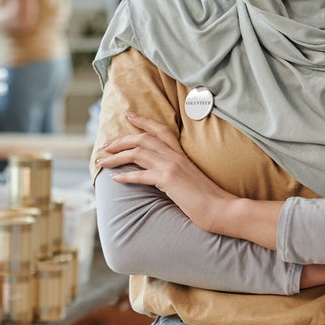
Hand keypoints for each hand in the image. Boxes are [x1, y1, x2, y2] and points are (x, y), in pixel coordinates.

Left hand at [95, 111, 237, 233]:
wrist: (223, 209)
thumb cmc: (208, 199)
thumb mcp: (190, 179)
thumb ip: (176, 172)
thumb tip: (159, 174)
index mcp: (181, 154)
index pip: (160, 130)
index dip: (143, 120)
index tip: (128, 114)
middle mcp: (175, 156)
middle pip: (142, 139)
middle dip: (120, 140)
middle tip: (104, 145)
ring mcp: (172, 166)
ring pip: (137, 153)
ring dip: (116, 157)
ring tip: (102, 161)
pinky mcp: (168, 179)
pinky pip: (140, 175)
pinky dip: (125, 176)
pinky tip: (114, 178)